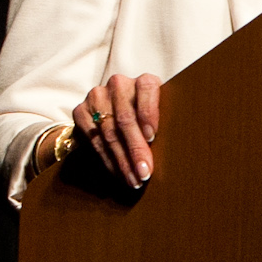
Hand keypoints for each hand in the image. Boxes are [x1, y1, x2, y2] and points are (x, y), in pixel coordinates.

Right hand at [69, 72, 162, 189]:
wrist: (113, 112)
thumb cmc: (150, 119)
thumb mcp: (162, 115)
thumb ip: (167, 124)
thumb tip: (180, 153)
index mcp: (144, 81)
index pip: (147, 89)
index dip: (148, 113)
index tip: (151, 137)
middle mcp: (119, 84)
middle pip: (126, 119)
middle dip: (136, 149)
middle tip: (144, 172)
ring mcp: (98, 96)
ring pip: (110, 132)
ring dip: (123, 160)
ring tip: (134, 180)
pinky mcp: (81, 110)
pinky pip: (95, 139)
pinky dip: (108, 160)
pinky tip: (118, 174)